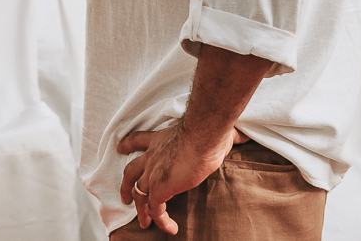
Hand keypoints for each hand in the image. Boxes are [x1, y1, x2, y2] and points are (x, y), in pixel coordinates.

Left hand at [118, 122, 244, 233]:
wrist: (202, 137)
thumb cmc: (208, 131)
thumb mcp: (209, 132)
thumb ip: (223, 136)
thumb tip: (240, 135)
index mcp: (159, 139)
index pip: (138, 140)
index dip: (128, 145)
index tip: (120, 148)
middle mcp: (152, 155)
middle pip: (131, 171)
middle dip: (126, 184)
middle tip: (124, 196)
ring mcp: (153, 173)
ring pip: (139, 193)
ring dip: (140, 209)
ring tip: (142, 222)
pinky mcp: (159, 188)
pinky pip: (156, 209)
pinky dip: (160, 221)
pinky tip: (170, 229)